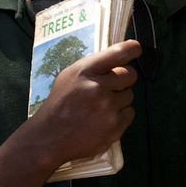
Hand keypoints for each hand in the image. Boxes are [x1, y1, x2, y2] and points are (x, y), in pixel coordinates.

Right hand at [30, 39, 140, 164]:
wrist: (49, 137)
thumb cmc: (60, 105)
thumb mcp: (69, 77)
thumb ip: (93, 67)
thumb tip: (119, 58)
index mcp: (84, 71)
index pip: (117, 53)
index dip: (131, 49)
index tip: (136, 48)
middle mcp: (97, 87)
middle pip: (130, 75)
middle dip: (123, 80)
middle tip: (110, 88)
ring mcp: (107, 108)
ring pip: (129, 95)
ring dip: (119, 99)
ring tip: (100, 107)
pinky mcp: (114, 127)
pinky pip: (130, 113)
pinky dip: (120, 116)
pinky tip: (103, 119)